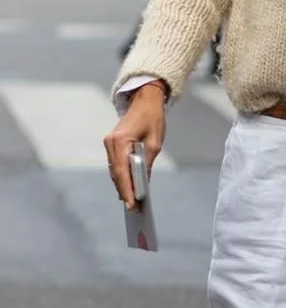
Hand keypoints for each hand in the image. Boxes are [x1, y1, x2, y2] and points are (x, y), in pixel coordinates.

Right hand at [104, 82, 166, 209]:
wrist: (144, 99)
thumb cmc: (152, 119)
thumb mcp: (154, 143)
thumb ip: (146, 163)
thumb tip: (143, 183)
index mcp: (120, 141)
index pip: (121, 171)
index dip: (126, 189)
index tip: (131, 204)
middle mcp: (110, 143)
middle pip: (115, 173)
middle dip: (124, 190)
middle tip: (133, 208)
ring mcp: (109, 143)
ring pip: (114, 170)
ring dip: (122, 185)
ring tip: (131, 201)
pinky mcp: (112, 144)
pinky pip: (115, 164)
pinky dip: (121, 175)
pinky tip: (127, 187)